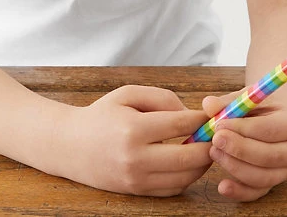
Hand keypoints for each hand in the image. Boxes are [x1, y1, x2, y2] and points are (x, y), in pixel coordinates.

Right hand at [62, 85, 212, 195]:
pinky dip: (187, 177)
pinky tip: (188, 163)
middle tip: (216, 134)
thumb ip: (161, 98)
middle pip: (189, 156)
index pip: (180, 124)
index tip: (210, 115)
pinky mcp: (137, 192)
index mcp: (133, 128)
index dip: (201, 119)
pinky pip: (173, 189)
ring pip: (185, 177)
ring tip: (205, 148)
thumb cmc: (102, 115)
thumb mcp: (127, 94)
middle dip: (209, 144)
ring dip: (201, 164)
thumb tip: (190, 114)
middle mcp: (136, 157)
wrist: (71, 146)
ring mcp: (136, 178)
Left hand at [202, 92, 286, 201]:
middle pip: (268, 156)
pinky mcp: (276, 182)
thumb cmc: (261, 106)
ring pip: (263, 177)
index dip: (242, 129)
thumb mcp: (249, 97)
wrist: (277, 117)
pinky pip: (258, 192)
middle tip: (215, 140)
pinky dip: (240, 191)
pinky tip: (222, 186)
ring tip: (214, 152)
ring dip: (235, 167)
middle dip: (238, 150)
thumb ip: (229, 101)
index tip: (218, 124)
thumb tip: (208, 105)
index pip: (269, 129)